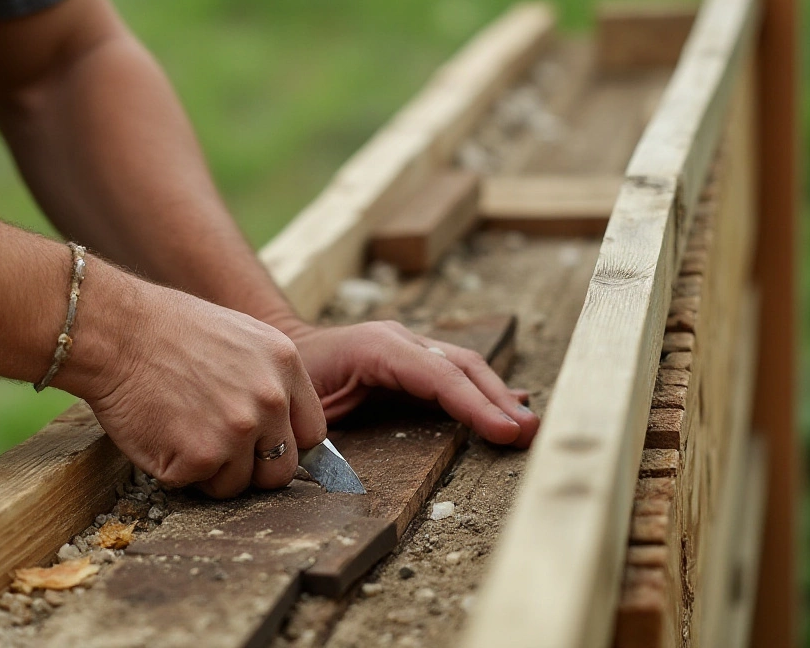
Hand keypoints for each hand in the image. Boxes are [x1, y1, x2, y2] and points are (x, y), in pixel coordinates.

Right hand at [82, 281, 326, 497]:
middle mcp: (270, 400)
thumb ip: (268, 380)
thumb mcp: (240, 337)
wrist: (116, 330)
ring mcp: (237, 432)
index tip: (262, 447)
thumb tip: (282, 427)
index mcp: (285, 366)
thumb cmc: (167, 330)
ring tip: (180, 430)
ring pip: (237, 485)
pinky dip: (175, 470)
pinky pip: (195, 486)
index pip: (311, 433)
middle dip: (251, 469)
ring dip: (209, 471)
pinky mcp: (200, 458)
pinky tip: (160, 432)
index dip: (284, 445)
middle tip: (215, 448)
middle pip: (282, 470)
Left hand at [283, 320, 538, 448]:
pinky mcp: (413, 357)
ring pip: (464, 366)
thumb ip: (332, 433)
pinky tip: (509, 405)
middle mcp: (399, 340)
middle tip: (528, 432)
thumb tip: (344, 470)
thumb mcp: (306, 408)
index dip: (473, 405)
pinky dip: (483, 390)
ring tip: (527, 424)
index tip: (505, 431)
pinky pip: (454, 372)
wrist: (281, 349)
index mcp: (377, 348)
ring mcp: (408, 345)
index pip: (438, 376)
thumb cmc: (291, 382)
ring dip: (498, 395)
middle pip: (462, 367)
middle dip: (497, 400)